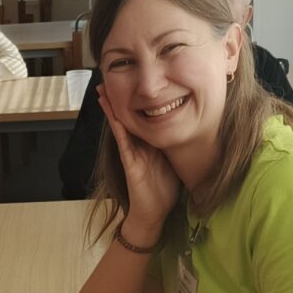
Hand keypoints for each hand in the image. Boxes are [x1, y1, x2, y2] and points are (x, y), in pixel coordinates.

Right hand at [97, 90, 181, 241]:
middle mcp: (137, 146)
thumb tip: (189, 129)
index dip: (135, 100)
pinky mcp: (130, 166)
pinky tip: (116, 118)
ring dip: (111, 110)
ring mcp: (131, 155)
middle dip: (117, 99)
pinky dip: (119, 131)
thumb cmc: (163, 189)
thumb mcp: (172, 160)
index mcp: (147, 143)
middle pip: (126, 117)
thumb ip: (174, 145)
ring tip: (103, 93)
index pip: (141, 116)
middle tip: (108, 79)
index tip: (131, 82)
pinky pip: (124, 145)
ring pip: (120, 127)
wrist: (154, 214)